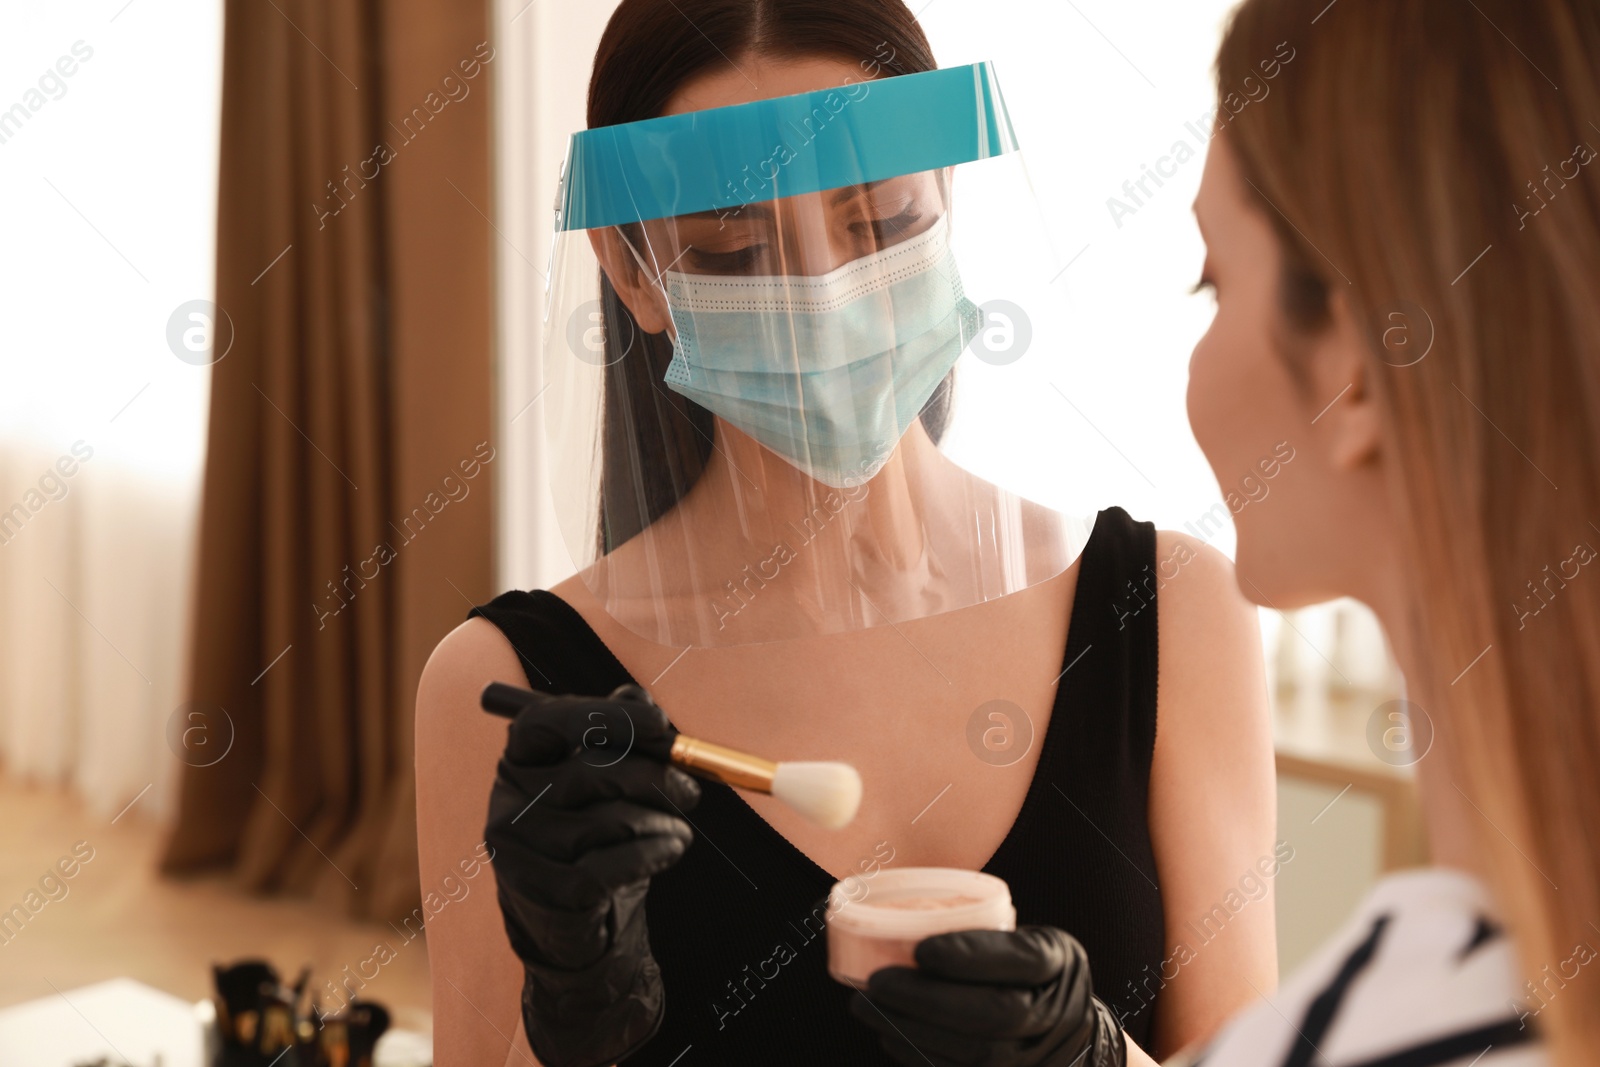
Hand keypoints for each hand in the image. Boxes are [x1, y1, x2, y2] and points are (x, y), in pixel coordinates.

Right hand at [484, 684, 699, 1066]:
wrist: (579, 924)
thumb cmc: (596, 839)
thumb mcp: (605, 784)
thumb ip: (618, 737)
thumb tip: (637, 695)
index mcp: (519, 759)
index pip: (548, 719)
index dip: (606, 716)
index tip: (661, 722)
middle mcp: (506, 799)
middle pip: (588, 772)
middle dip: (654, 776)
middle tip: (692, 789)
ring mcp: (517, 850)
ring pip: (606, 822)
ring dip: (658, 824)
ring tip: (678, 832)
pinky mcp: (539, 893)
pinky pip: (608, 867)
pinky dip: (651, 854)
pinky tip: (668, 851)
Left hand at [850, 926, 1125, 1066]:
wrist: (1070, 1034)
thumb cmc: (1034, 973)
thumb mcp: (1029, 938)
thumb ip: (986, 933)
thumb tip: (902, 920)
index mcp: (1058, 962)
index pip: (1022, 959)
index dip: (971, 956)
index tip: (921, 949)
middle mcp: (1054, 1014)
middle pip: (995, 1014)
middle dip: (929, 1000)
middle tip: (877, 982)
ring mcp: (1035, 1056)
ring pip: (975, 1053)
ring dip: (913, 1029)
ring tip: (869, 1006)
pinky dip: (919, 1055)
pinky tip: (889, 1033)